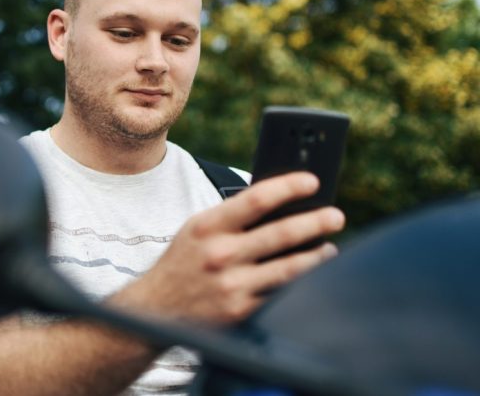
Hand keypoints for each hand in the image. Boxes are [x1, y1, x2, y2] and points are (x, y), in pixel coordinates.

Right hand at [114, 172, 344, 324]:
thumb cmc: (183, 263)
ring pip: (289, 267)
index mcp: (207, 226)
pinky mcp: (241, 311)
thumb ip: (231, 218)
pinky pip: (281, 294)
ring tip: (329, 247)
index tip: (312, 181)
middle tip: (336, 216)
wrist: (156, 310)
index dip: (288, 187)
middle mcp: (219, 254)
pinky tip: (311, 276)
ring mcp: (231, 285)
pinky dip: (302, 283)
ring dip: (317, 255)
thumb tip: (281, 205)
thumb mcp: (197, 231)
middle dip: (315, 222)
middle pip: (281, 233)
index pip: (255, 199)